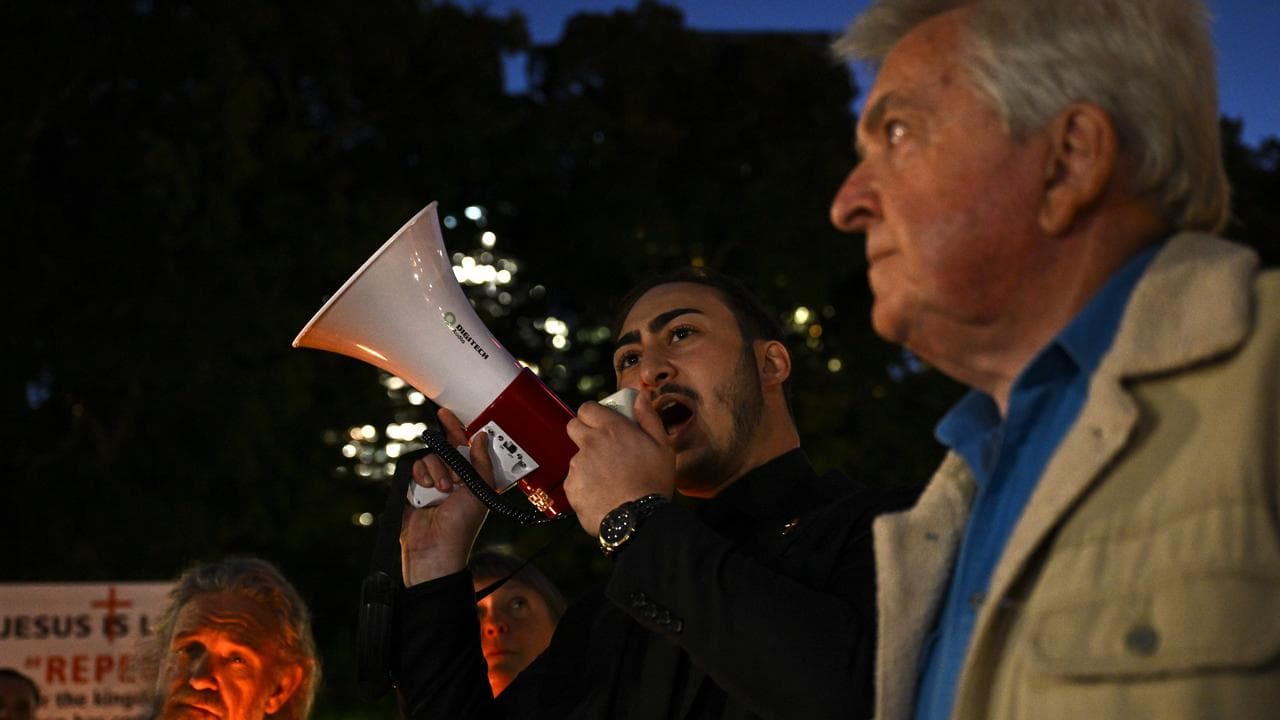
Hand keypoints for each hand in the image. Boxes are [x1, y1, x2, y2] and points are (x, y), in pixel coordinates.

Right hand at [400, 408, 494, 585]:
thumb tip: (480, 436)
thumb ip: (482, 462)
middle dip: (448, 459)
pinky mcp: (413, 489)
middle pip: (444, 449)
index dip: (456, 430)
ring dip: (437, 470)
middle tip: (453, 479)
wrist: (434, 549)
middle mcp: (451, 478)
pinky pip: (414, 467)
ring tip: (442, 490)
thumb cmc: (461, 527)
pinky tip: (426, 489)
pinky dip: (420, 475)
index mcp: (470, 479)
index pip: (463, 447)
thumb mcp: (480, 492)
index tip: (447, 414)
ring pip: (429, 457)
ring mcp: (431, 483)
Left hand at [564, 391, 674, 535]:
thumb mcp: (663, 446)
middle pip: (573, 427)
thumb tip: (640, 398)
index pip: (587, 408)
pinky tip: (602, 494)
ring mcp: (578, 465)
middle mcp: (590, 443)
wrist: (638, 519)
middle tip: (601, 447)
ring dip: (587, 463)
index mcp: (611, 429)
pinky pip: (574, 481)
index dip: (593, 414)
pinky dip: (584, 485)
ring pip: (576, 457)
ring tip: (608, 479)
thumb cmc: (653, 482)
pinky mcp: (571, 487)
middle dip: (583, 432)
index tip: (602, 422)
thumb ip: (649, 418)